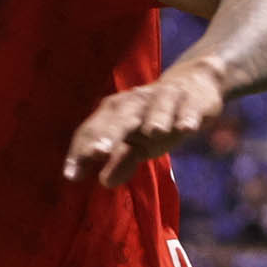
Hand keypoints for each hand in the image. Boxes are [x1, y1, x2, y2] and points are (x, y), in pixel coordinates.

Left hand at [63, 60, 229, 187]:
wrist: (194, 85)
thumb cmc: (155, 120)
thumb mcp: (138, 144)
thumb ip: (121, 161)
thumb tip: (104, 182)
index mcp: (115, 112)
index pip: (93, 130)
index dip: (81, 151)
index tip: (71, 175)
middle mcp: (136, 102)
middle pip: (120, 117)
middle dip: (109, 133)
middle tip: (97, 152)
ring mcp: (164, 98)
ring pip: (157, 108)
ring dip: (155, 119)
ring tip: (153, 133)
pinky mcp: (192, 99)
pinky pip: (189, 108)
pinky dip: (188, 116)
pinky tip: (186, 128)